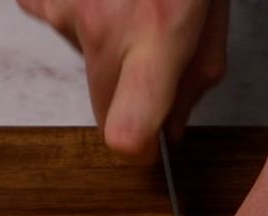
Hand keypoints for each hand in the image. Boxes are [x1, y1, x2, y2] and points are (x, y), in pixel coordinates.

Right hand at [17, 0, 228, 158]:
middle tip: (151, 47)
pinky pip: (55, 18)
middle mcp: (104, 26)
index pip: (125, 130)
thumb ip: (196, 78)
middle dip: (127, 94)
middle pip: (103, 105)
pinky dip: (75, 8)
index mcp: (158, 36)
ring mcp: (64, 6)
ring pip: (82, 59)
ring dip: (103, 41)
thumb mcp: (212, 10)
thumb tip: (172, 129)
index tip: (146, 146)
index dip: (136, 148)